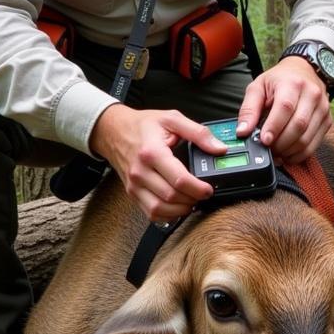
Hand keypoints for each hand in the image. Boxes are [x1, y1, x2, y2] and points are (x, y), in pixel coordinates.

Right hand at [90, 104, 226, 221]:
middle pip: (171, 197)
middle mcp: (140, 172)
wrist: (113, 130)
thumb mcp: (172, 119)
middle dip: (192, 199)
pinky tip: (177, 207)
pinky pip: (149, 213)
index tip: (209, 189)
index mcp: (152, 152)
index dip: (198, 188)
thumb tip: (219, 148)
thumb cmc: (143, 125)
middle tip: (204, 194)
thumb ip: (198, 133)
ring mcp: (134, 185)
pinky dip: (166, 215)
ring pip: (159, 209)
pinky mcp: (132, 193)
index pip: (178, 180)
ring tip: (192, 201)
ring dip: (180, 210)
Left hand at [236, 56, 331, 163]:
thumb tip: (242, 131)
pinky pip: (315, 144)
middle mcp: (312, 95)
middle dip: (281, 143)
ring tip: (276, 152)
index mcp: (292, 84)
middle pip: (298, 126)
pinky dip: (300, 154)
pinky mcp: (327, 120)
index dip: (274, 127)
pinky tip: (288, 153)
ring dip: (289, 151)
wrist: (305, 70)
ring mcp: (322, 108)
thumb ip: (249, 109)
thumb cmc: (279, 80)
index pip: (285, 107)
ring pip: (307, 138)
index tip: (264, 140)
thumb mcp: (258, 87)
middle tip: (268, 149)